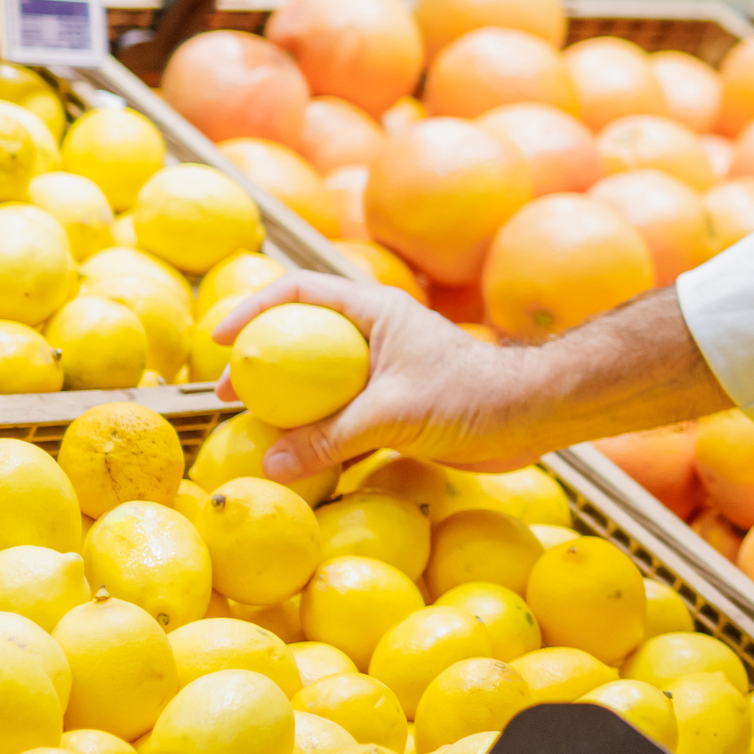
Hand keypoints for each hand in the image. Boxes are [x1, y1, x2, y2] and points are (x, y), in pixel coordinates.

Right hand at [207, 271, 565, 480]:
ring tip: (253, 431)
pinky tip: (297, 461)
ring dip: (288, 405)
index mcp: (376, 313)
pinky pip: (343, 418)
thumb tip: (272, 462)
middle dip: (261, 362)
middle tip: (226, 395)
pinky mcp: (396, 409)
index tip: (220, 338)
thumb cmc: (473, 397)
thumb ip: (332, 437)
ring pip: (321, 382)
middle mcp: (376, 338)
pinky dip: (318, 436)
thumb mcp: (394, 414)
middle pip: (303, 338)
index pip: (301, 291)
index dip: (254, 307)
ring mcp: (385, 374)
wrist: (532, 418)